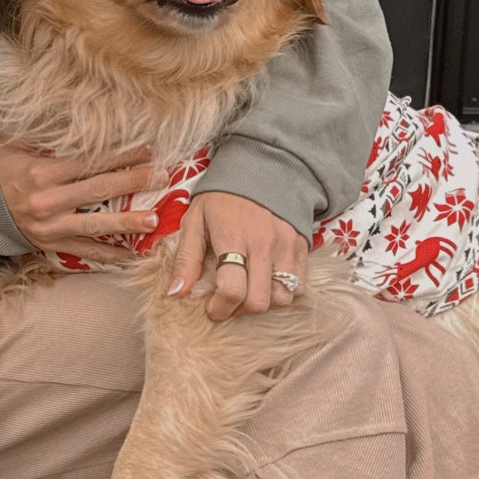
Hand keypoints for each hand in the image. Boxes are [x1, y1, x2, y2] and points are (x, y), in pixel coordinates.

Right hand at [0, 142, 158, 263]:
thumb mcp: (10, 144)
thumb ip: (39, 129)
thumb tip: (65, 107)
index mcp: (41, 174)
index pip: (88, 162)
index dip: (119, 156)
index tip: (145, 149)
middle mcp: (48, 202)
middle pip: (98, 190)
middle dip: (132, 182)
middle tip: (161, 177)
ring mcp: (52, 227)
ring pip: (96, 225)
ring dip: (127, 223)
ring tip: (153, 220)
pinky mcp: (53, 246)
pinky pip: (86, 252)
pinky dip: (110, 255)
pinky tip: (133, 255)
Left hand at [170, 191, 307, 320]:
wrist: (262, 167)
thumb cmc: (223, 197)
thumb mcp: (195, 220)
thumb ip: (186, 258)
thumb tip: (176, 293)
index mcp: (233, 237)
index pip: (232, 289)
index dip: (219, 309)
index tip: (211, 308)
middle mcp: (263, 244)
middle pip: (258, 302)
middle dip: (239, 311)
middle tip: (228, 302)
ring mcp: (286, 246)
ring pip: (282, 298)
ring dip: (263, 303)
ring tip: (248, 292)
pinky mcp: (302, 247)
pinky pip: (299, 286)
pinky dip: (283, 293)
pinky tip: (266, 282)